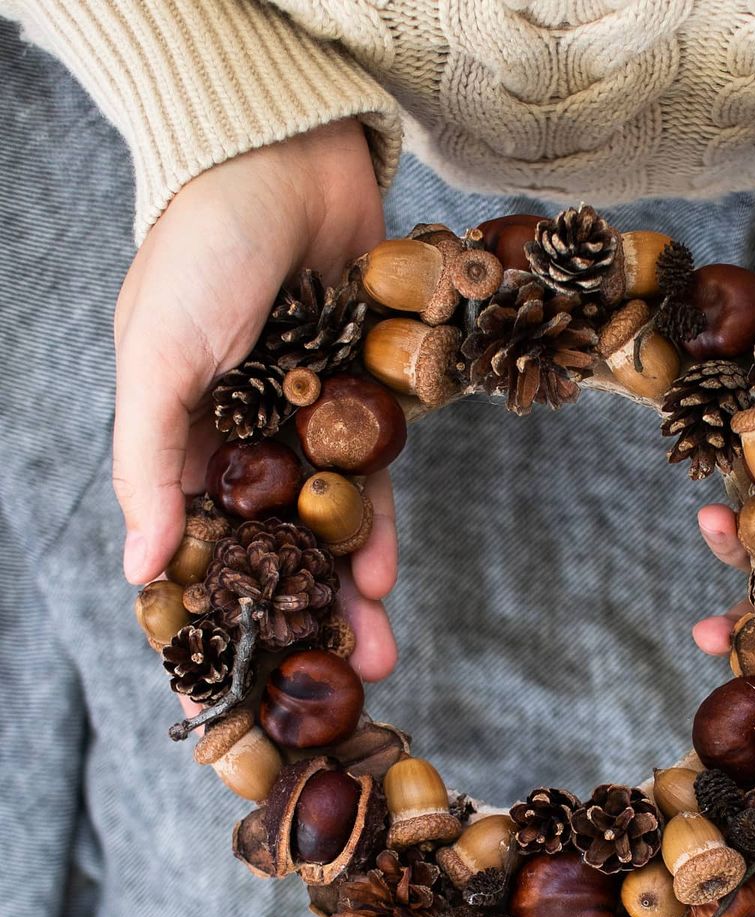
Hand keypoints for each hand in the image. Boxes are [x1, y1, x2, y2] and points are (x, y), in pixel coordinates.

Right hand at [113, 120, 398, 684]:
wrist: (287, 162)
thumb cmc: (202, 252)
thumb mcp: (156, 360)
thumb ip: (149, 464)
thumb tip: (140, 567)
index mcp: (181, 437)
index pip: (194, 544)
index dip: (212, 612)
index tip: (229, 681)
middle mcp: (244, 438)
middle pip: (273, 549)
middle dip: (299, 618)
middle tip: (328, 687)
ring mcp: (307, 420)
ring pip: (329, 523)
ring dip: (349, 589)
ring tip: (374, 654)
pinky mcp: (364, 396)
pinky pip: (374, 475)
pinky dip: (378, 522)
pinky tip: (385, 575)